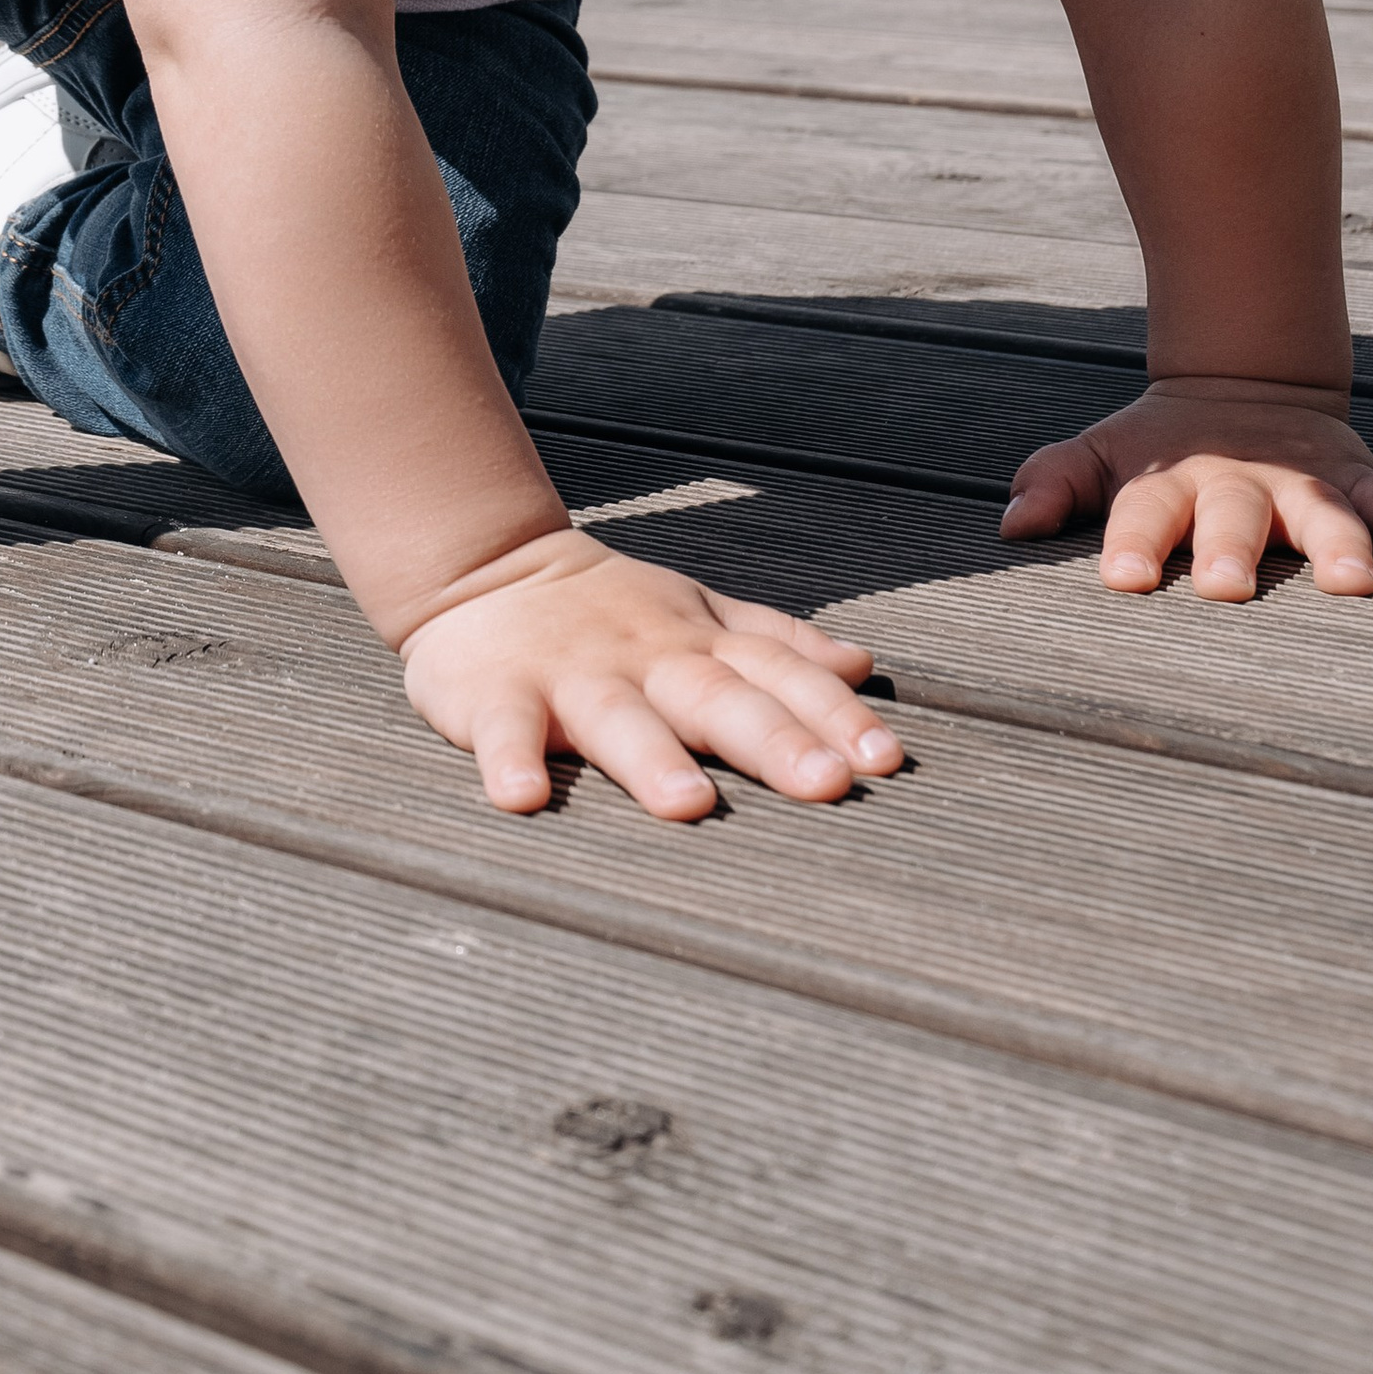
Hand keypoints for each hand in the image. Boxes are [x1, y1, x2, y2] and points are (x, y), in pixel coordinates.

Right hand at [396, 529, 903, 822]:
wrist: (487, 568)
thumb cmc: (610, 609)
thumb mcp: (702, 613)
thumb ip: (779, 643)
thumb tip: (862, 667)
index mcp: (701, 646)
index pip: (781, 677)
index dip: (834, 715)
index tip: (885, 758)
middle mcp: (648, 661)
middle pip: (718, 700)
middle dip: (774, 741)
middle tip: (827, 784)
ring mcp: (572, 677)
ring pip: (618, 719)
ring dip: (652, 760)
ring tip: (688, 805)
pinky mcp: (496, 695)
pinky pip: (503, 731)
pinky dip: (509, 761)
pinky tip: (522, 797)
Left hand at [1000, 380, 1372, 596]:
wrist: (1240, 388)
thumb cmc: (1159, 451)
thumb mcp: (1098, 457)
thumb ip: (1053, 484)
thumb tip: (1011, 526)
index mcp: (1168, 481)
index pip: (1143, 512)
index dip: (1132, 542)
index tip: (1123, 577)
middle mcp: (1236, 484)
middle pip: (1232, 517)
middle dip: (1230, 549)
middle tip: (1226, 586)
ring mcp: (1300, 484)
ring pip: (1320, 513)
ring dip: (1335, 545)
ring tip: (1348, 584)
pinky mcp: (1354, 483)